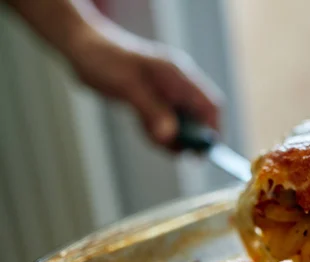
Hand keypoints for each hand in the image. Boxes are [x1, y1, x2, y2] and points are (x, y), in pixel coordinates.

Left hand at [67, 25, 222, 147]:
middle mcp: (177, 85)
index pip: (210, 105)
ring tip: (150, 139)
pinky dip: (156, 134)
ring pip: (180, 124)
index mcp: (178, 76)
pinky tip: (142, 130)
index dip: (212, 130)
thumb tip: (170, 137)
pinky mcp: (152, 101)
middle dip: (189, 138)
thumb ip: (151, 112)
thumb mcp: (129, 87)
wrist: (82, 48)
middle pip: (198, 118)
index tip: (204, 151)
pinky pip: (163, 123)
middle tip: (176, 152)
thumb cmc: (105, 59)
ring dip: (170, 138)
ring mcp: (165, 93)